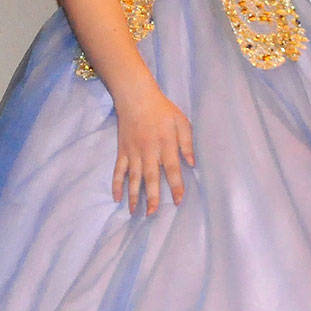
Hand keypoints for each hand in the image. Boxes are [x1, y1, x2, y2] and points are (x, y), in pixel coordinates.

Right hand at [113, 87, 193, 213]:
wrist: (135, 96)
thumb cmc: (162, 109)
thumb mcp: (181, 121)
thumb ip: (187, 142)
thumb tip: (193, 163)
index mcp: (166, 144)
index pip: (172, 169)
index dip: (176, 185)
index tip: (178, 201)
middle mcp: (149, 150)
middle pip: (150, 176)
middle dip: (152, 196)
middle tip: (152, 213)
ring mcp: (134, 151)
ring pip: (134, 177)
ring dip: (133, 195)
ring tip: (134, 212)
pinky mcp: (123, 150)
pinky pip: (119, 170)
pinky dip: (116, 184)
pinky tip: (117, 197)